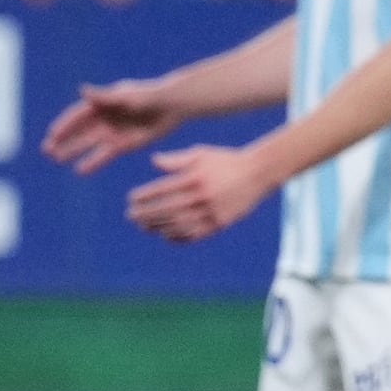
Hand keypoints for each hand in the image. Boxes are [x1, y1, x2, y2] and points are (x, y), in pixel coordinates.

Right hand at [43, 79, 182, 173]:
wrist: (172, 106)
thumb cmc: (149, 96)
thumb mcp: (126, 96)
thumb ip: (105, 97)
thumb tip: (82, 89)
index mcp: (101, 104)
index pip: (77, 116)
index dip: (64, 125)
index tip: (52, 135)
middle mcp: (103, 119)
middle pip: (79, 131)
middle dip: (63, 140)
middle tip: (47, 150)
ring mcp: (112, 132)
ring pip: (88, 144)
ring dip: (73, 151)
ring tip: (57, 159)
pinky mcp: (124, 144)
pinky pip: (105, 155)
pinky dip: (93, 162)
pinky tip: (80, 171)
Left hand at [126, 145, 273, 241]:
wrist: (259, 173)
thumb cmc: (226, 160)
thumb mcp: (201, 153)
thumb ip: (177, 159)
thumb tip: (154, 161)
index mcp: (195, 178)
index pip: (162, 190)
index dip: (144, 196)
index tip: (131, 199)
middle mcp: (202, 196)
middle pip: (166, 209)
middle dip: (146, 213)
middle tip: (131, 215)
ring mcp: (212, 211)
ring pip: (178, 224)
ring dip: (158, 227)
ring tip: (144, 226)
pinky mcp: (221, 222)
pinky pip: (196, 234)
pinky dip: (179, 237)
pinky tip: (166, 236)